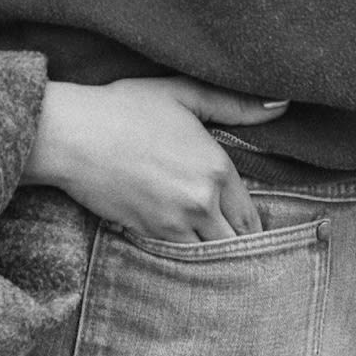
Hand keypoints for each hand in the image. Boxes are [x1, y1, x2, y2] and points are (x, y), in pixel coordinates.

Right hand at [21, 77, 287, 242]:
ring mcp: (174, 224)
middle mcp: (202, 202)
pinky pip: (180, 260)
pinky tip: (185, 254)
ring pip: (210, 258)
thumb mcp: (183, 94)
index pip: (252, 216)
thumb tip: (281, 106)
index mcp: (217, 169)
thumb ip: (234, 104)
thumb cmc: (126, 108)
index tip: (247, 226)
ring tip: (214, 255)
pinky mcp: (147, 236)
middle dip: (240, 248)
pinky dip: (186, 260)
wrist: (74, 135)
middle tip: (236, 247)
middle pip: (236, 244)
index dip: (252, 225)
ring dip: (214, 257)